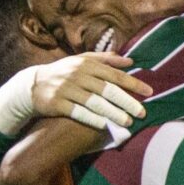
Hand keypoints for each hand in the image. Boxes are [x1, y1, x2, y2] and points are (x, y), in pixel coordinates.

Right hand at [32, 52, 151, 128]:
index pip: (114, 74)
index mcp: (87, 64)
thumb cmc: (64, 72)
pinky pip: (78, 112)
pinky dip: (92, 119)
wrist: (34, 84)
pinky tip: (105, 125)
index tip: (149, 92)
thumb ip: (106, 59)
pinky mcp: (57, 103)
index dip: (133, 83)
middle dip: (126, 102)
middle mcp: (78, 75)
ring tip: (127, 122)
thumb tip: (130, 60)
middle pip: (107, 89)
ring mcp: (67, 89)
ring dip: (113, 113)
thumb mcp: (82, 61)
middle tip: (141, 113)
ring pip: (94, 102)